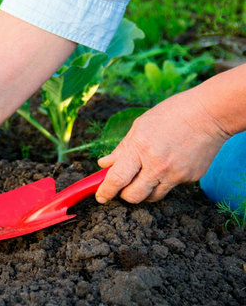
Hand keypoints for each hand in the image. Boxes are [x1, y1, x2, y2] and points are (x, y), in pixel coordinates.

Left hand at [95, 89, 228, 203]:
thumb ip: (121, 149)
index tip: (101, 197)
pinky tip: (169, 164)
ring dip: (143, 191)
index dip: (106, 192)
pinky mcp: (189, 178)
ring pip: (152, 197)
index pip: (116, 179)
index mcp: (140, 148)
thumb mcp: (139, 126)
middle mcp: (156, 165)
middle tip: (122, 187)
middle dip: (124, 195)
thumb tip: (104, 164)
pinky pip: (170, 187)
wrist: (209, 114)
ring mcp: (175, 174)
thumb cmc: (172, 114)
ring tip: (144, 176)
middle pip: (133, 196)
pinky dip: (164, 180)